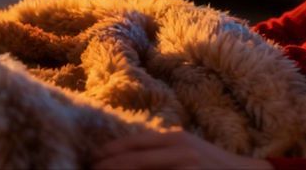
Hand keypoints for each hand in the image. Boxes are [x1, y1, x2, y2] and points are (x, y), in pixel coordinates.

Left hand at [92, 127, 273, 169]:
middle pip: (130, 160)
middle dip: (107, 168)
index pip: (132, 144)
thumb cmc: (215, 166)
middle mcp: (178, 149)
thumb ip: (163, 152)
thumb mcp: (189, 151)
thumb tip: (129, 158)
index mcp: (175, 139)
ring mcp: (184, 165)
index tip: (91, 161)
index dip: (108, 153)